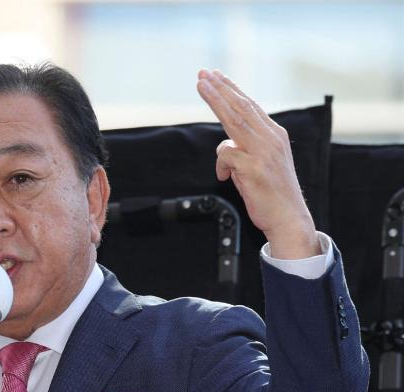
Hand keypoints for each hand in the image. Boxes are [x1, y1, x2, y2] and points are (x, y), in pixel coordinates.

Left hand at [196, 69, 319, 258]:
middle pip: (241, 106)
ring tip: (201, 85)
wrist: (289, 219)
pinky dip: (220, 165)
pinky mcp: (254, 168)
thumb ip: (245, 150)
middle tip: (204, 74)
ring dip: (216, 100)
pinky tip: (224, 177)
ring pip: (234, 119)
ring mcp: (263, 152)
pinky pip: (226, 154)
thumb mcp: (261, 165)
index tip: (217, 77)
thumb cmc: (273, 195)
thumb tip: (225, 146)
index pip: (250, 106)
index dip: (232, 90)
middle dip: (221, 87)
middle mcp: (271, 138)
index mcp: (275, 135)